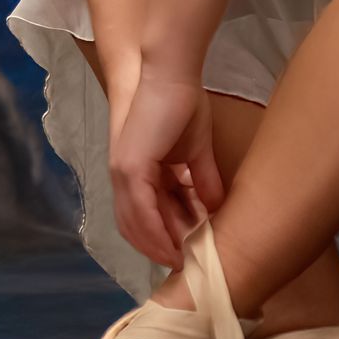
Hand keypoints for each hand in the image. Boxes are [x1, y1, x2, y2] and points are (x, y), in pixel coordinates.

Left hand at [108, 65, 226, 268]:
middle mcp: (123, 176)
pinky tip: (174, 247)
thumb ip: (203, 179)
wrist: (170, 73)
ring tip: (182, 262)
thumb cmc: (181, 102)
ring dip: (159, 247)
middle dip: (159, 248)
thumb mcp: (197, 150)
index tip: (186, 252)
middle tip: (185, 265)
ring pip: (136, 224)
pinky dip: (157, 234)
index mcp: (136, 171)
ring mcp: (123, 172)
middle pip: (136, 226)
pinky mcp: (130, 168)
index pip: (144, 214)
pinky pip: (141, 212)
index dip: (163, 236)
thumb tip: (215, 206)